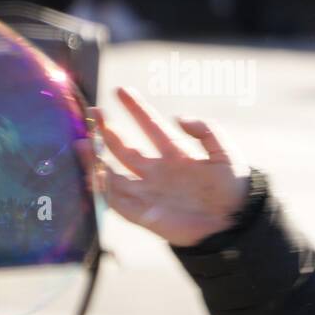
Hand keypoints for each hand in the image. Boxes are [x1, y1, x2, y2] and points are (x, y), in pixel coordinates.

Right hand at [75, 87, 250, 247]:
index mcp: (177, 155)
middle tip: (94, 113)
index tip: (121, 90)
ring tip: (81, 142)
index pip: (151, 126)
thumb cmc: (234, 188)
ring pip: (113, 172)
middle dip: (108, 131)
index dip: (137, 108)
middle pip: (125, 148)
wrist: (234, 224)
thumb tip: (178, 118)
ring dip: (96, 159)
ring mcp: (149, 192)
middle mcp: (158, 171)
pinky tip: (90, 174)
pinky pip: (115, 200)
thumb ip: (208, 131)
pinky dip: (101, 188)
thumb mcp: (226, 153)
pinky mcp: (143, 214)